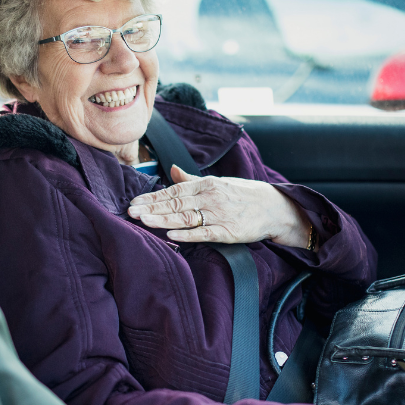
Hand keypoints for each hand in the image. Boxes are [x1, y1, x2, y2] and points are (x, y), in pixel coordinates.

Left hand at [127, 165, 311, 246]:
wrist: (274, 207)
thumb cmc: (244, 195)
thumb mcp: (218, 183)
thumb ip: (192, 179)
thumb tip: (172, 170)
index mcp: (206, 184)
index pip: (173, 191)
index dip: (152, 197)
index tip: (135, 201)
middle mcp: (209, 197)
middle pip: (175, 204)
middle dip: (151, 208)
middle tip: (130, 212)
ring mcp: (218, 214)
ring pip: (185, 217)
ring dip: (163, 219)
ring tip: (143, 221)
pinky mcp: (227, 231)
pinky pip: (204, 233)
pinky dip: (188, 234)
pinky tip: (172, 235)